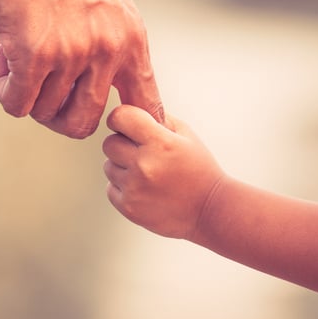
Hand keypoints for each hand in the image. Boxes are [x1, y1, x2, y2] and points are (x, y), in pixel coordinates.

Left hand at [102, 105, 225, 238]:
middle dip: (122, 144)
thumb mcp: (186, 135)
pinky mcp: (128, 207)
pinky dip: (122, 187)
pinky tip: (144, 189)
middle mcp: (144, 164)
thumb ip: (158, 118)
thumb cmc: (199, 169)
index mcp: (160, 143)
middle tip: (141, 152)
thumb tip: (131, 107)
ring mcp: (134, 188)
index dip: (121, 119)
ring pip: (108, 166)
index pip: (120, 117)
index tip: (128, 125)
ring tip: (147, 173)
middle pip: (109, 143)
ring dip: (122, 167)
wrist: (209, 210)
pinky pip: (110, 188)